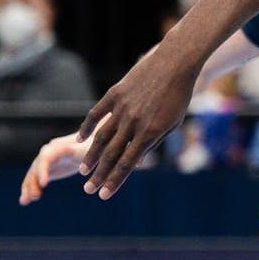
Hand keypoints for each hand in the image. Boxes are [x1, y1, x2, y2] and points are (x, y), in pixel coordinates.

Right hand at [19, 131, 92, 204]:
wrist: (92, 144)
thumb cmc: (95, 147)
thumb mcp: (91, 152)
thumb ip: (85, 157)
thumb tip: (81, 169)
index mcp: (60, 146)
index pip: (47, 157)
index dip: (43, 170)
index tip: (44, 184)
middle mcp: (49, 151)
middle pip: (37, 166)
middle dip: (34, 181)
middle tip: (35, 197)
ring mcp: (46, 160)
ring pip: (33, 174)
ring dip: (28, 187)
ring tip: (25, 201)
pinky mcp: (47, 169)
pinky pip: (36, 179)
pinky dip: (30, 188)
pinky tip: (25, 201)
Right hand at [75, 48, 198, 198]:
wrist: (175, 64)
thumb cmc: (179, 95)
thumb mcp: (172, 122)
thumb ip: (154, 142)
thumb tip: (137, 162)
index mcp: (150, 133)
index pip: (127, 165)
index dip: (114, 182)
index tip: (103, 196)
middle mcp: (133, 123)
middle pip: (111, 156)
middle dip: (99, 176)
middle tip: (87, 189)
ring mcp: (122, 108)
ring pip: (100, 138)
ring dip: (90, 156)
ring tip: (83, 170)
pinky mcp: (114, 94)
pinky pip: (96, 114)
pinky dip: (86, 128)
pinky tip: (79, 140)